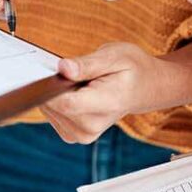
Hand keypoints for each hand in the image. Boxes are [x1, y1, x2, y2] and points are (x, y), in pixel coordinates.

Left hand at [42, 43, 165, 143]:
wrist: (143, 89)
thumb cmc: (131, 69)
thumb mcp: (114, 56)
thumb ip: (87, 64)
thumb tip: (63, 68)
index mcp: (106, 106)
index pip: (66, 103)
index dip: (52, 85)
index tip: (57, 70)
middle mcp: (92, 127)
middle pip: (53, 106)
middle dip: (55, 85)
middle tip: (75, 72)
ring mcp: (82, 135)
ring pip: (48, 110)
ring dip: (56, 93)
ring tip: (80, 84)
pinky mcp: (73, 135)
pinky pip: (51, 115)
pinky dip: (57, 101)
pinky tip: (74, 93)